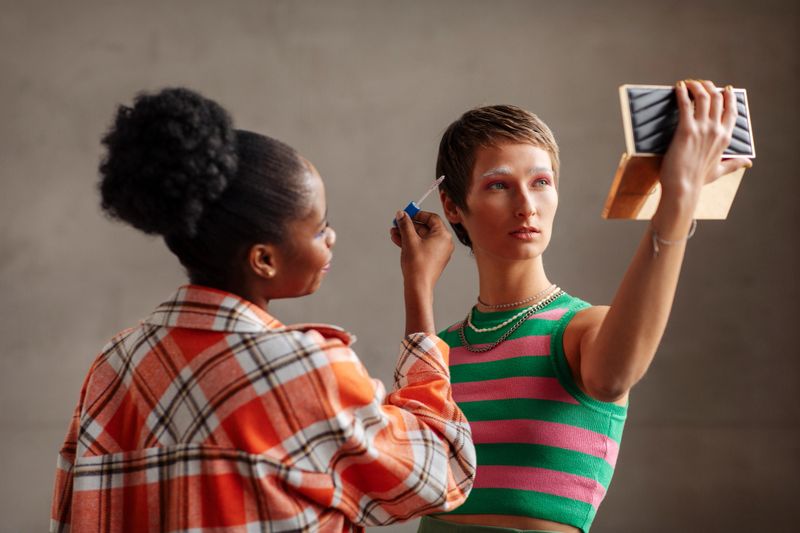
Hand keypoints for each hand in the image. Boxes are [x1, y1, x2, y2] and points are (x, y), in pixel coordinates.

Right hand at [390, 210, 453, 293]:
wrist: (418, 286)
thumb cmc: (418, 265)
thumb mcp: (409, 240)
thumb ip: (405, 224)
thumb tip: (401, 214)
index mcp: (443, 236)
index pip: (432, 218)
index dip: (417, 214)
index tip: (407, 214)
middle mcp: (444, 243)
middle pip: (425, 228)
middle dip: (409, 225)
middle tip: (397, 223)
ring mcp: (438, 252)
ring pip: (421, 238)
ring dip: (407, 234)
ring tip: (394, 232)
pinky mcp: (432, 259)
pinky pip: (421, 246)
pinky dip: (410, 243)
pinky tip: (398, 240)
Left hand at [659, 79, 751, 206]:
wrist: (683, 187)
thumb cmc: (698, 181)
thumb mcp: (719, 171)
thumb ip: (734, 164)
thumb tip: (748, 163)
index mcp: (725, 138)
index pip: (732, 112)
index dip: (728, 97)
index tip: (724, 88)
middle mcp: (716, 130)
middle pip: (718, 99)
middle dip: (710, 87)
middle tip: (701, 83)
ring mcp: (703, 129)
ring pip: (704, 97)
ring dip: (697, 86)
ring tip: (689, 83)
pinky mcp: (686, 129)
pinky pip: (686, 104)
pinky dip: (682, 92)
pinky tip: (679, 87)